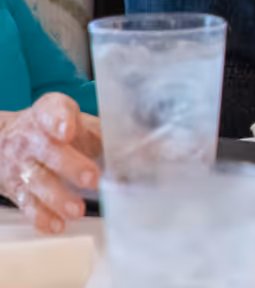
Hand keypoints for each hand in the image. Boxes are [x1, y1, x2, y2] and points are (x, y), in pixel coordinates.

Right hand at [0, 94, 100, 234]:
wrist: (4, 141)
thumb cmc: (55, 131)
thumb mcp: (79, 124)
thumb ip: (110, 135)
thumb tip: (157, 147)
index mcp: (49, 114)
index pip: (51, 111)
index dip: (59, 120)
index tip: (68, 130)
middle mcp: (32, 139)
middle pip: (49, 151)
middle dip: (71, 165)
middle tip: (92, 179)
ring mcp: (21, 165)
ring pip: (37, 180)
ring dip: (58, 197)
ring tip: (78, 210)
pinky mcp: (15, 190)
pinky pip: (26, 204)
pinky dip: (42, 216)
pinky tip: (57, 225)